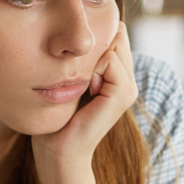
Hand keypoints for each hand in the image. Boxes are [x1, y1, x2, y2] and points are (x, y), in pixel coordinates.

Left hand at [32, 21, 137, 173]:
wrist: (57, 152)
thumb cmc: (55, 120)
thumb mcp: (67, 82)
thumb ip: (79, 60)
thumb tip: (76, 31)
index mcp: (115, 76)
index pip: (111, 35)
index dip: (90, 42)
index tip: (72, 70)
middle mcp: (126, 80)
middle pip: (114, 36)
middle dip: (90, 48)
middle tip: (78, 80)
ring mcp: (128, 87)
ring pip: (111, 45)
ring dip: (88, 60)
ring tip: (82, 87)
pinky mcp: (123, 94)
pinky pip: (110, 60)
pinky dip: (91, 70)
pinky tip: (86, 90)